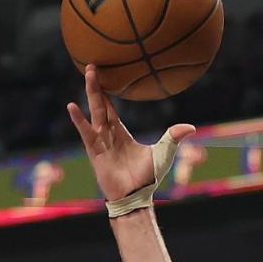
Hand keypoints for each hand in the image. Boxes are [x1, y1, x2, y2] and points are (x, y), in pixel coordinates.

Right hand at [65, 65, 193, 201]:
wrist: (136, 195)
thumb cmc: (147, 177)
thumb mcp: (163, 152)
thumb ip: (173, 137)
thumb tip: (191, 127)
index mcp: (121, 133)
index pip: (111, 109)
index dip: (107, 94)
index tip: (102, 77)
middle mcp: (108, 134)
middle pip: (100, 104)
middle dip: (96, 86)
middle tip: (91, 66)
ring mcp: (100, 141)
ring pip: (95, 111)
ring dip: (92, 92)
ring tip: (88, 73)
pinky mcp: (95, 151)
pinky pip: (86, 132)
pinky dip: (79, 120)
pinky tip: (71, 106)